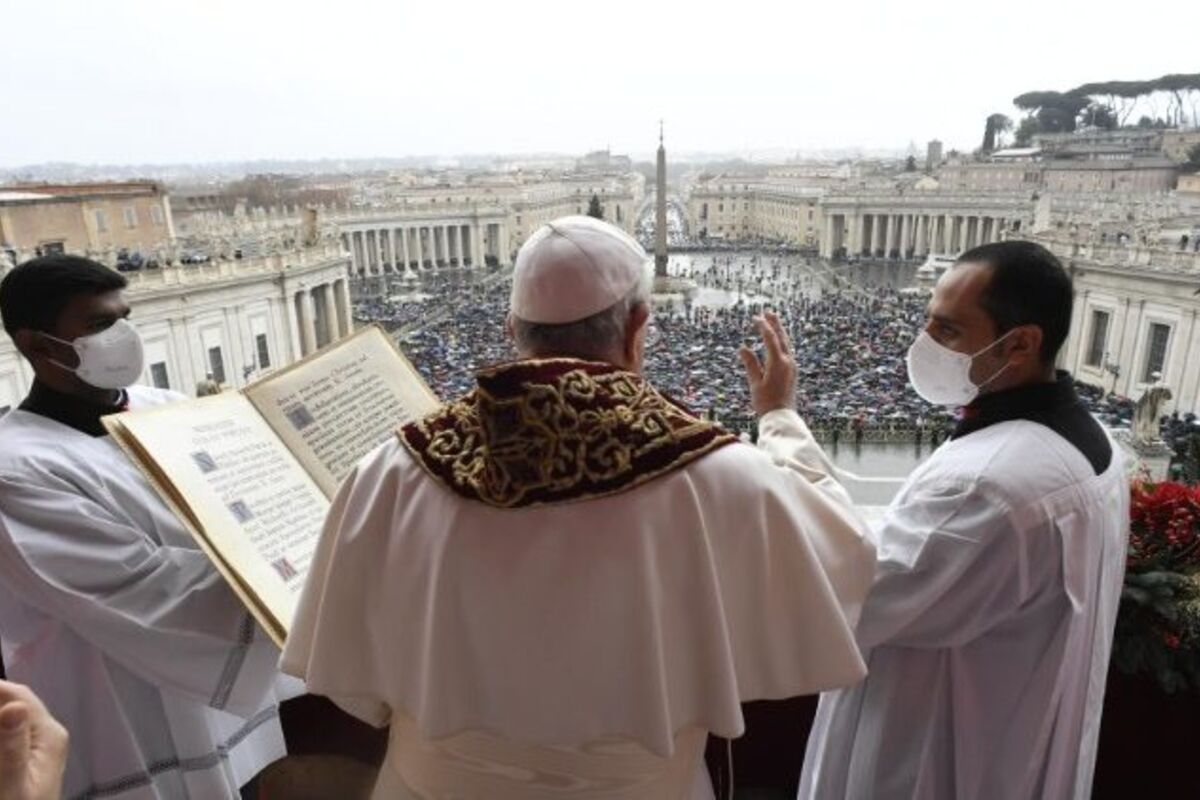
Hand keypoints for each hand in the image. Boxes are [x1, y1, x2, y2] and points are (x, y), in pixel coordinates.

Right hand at [0, 681, 67, 799]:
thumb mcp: (11, 785)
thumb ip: (10, 746)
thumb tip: (15, 707)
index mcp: (49, 735)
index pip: (16, 694)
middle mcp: (44, 737)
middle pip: (8, 707)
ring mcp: (33, 750)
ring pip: (5, 726)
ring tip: (0, 766)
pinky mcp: (21, 763)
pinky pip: (8, 742)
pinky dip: (1, 738)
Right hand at [738, 311, 796, 415]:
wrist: (782, 417)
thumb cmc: (766, 402)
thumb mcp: (755, 383)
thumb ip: (750, 364)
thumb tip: (743, 347)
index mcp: (778, 363)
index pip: (770, 339)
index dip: (763, 327)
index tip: (755, 318)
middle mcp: (788, 362)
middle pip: (782, 338)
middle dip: (775, 324)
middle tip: (768, 312)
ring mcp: (791, 367)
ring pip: (786, 344)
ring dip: (779, 331)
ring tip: (773, 322)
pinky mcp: (792, 372)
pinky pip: (787, 351)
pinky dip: (781, 342)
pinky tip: (777, 341)